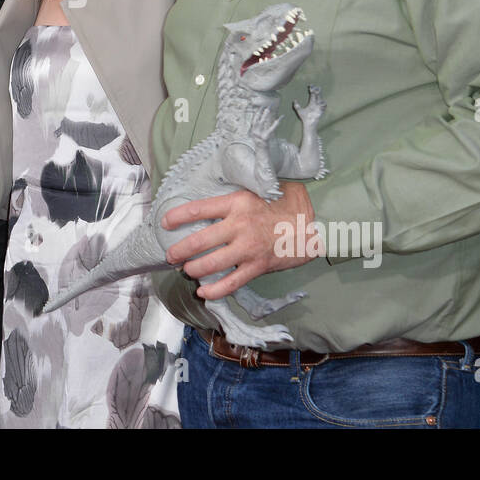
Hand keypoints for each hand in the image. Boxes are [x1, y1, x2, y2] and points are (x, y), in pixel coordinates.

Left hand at [160, 180, 314, 299]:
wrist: (314, 224)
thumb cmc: (286, 202)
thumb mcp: (261, 187)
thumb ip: (238, 193)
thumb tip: (216, 193)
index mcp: (237, 202)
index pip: (199, 209)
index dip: (178, 216)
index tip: (165, 221)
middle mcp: (239, 225)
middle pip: (200, 240)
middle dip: (180, 249)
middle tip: (170, 254)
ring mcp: (248, 248)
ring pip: (212, 263)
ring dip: (194, 269)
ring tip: (186, 270)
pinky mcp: (257, 266)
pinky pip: (232, 282)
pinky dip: (215, 290)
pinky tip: (204, 292)